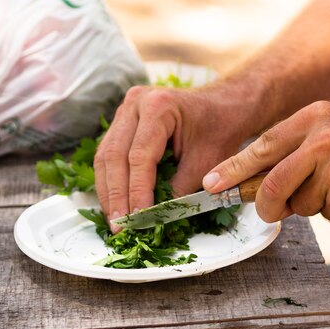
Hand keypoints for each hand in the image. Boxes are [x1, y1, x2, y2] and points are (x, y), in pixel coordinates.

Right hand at [94, 84, 251, 231]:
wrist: (223, 107)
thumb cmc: (219, 130)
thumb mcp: (206, 162)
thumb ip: (180, 189)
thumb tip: (155, 218)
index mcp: (159, 106)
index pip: (139, 156)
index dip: (136, 191)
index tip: (138, 218)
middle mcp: (136, 103)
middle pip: (114, 155)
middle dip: (116, 195)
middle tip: (118, 226)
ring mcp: (126, 110)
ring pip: (106, 155)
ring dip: (108, 191)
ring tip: (114, 220)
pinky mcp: (123, 121)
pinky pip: (109, 153)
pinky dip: (111, 180)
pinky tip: (115, 203)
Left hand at [202, 101, 329, 223]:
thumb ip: (297, 149)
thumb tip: (258, 183)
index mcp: (314, 117)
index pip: (262, 146)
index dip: (233, 168)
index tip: (210, 183)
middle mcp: (322, 140)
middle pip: (273, 183)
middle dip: (267, 204)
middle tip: (269, 213)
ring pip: (301, 203)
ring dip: (315, 204)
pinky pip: (327, 215)